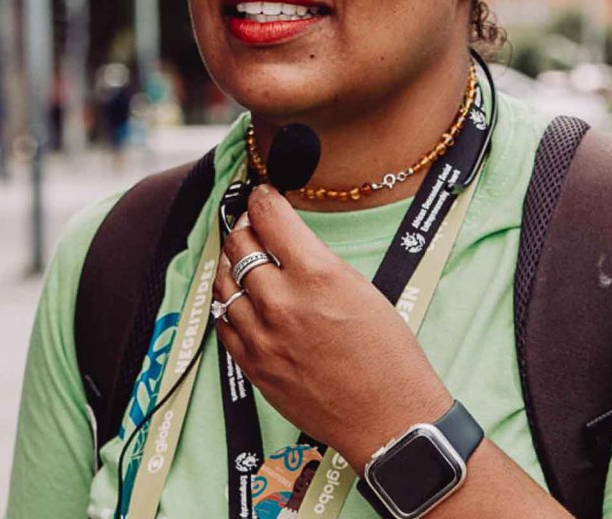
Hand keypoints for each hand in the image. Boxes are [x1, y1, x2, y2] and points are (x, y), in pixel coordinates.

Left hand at [212, 183, 453, 469]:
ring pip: (223, 282)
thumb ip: (316, 262)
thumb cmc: (388, 355)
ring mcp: (262, 336)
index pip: (270, 216)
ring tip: (239, 254)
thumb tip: (287, 240)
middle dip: (244, 225)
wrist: (387, 417)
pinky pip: (223, 322)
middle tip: (250, 221)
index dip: (262, 197)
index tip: (262, 193)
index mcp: (317, 275)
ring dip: (229, 262)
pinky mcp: (253, 365)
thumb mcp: (360, 287)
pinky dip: (227, 302)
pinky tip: (236, 295)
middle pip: (240, 245)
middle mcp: (282, 302)